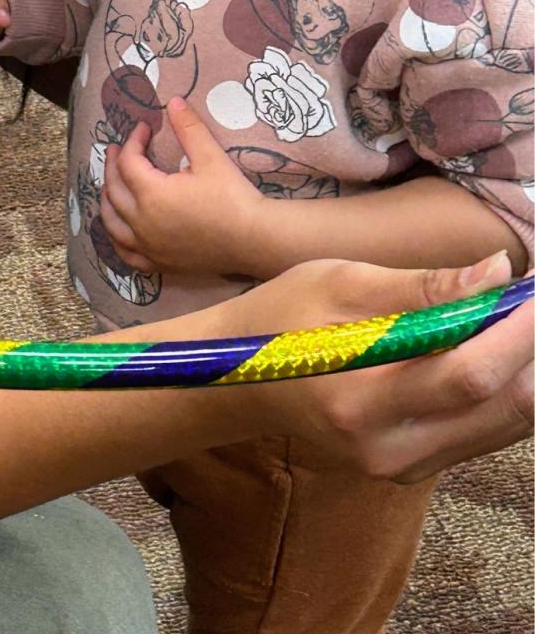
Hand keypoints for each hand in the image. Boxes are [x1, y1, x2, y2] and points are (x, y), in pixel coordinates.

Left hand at [101, 97, 263, 275]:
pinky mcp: (159, 263)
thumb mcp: (210, 157)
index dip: (133, 140)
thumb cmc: (232, 197)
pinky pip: (126, 253)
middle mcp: (142, 222)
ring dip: (107, 201)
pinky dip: (117, 239)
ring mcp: (148, 246)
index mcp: (151, 194)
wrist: (254, 239)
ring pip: (113, 224)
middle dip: (113, 165)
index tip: (144, 128)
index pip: (129, 162)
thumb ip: (189, 128)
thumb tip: (174, 101)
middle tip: (118, 149)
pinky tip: (119, 231)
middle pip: (114, 190)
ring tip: (110, 185)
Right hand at [229, 253, 533, 482]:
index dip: (520, 330)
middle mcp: (391, 450)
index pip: (470, 374)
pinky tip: (496, 345)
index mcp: (361, 400)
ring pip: (505, 424)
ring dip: (526, 366)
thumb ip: (421, 286)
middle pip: (504, 408)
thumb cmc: (280, 317)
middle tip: (534, 296)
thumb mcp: (338, 282)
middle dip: (533, 348)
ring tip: (519, 313)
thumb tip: (497, 273)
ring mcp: (405, 468)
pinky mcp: (413, 470)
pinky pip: (483, 432)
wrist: (237, 383)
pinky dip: (504, 387)